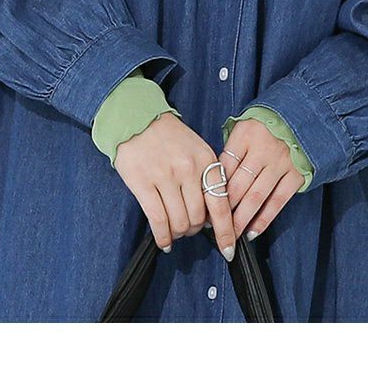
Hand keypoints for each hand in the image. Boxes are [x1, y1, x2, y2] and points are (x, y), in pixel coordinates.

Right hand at [114, 113, 236, 258]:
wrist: (138, 118)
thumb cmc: (170, 136)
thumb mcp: (198, 149)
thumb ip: (208, 177)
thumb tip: (212, 215)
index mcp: (206, 160)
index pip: (221, 204)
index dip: (226, 231)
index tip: (229, 249)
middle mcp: (188, 170)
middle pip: (198, 218)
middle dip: (195, 230)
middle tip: (190, 228)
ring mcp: (165, 177)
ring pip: (179, 222)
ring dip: (179, 233)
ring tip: (175, 231)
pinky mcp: (143, 184)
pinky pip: (158, 220)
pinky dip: (163, 237)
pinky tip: (164, 242)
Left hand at [219, 119, 302, 239]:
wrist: (298, 119)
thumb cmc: (264, 128)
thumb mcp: (243, 129)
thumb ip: (230, 153)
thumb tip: (212, 185)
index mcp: (245, 135)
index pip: (224, 167)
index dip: (212, 190)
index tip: (204, 207)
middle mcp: (262, 149)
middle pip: (238, 186)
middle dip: (223, 210)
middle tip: (213, 227)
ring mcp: (280, 163)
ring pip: (256, 197)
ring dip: (241, 220)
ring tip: (230, 234)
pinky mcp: (295, 175)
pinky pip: (277, 202)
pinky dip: (263, 220)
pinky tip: (252, 232)